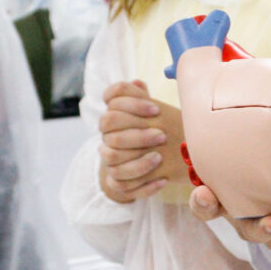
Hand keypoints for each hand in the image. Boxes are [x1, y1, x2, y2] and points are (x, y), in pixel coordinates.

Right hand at [98, 80, 177, 204]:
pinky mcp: (117, 182)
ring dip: (137, 161)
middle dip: (136, 135)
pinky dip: (144, 185)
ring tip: (160, 158)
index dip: (133, 104)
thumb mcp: (154, 111)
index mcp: (115, 117)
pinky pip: (122, 186)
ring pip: (111, 160)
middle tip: (162, 136)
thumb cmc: (158, 127)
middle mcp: (107, 138)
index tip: (156, 109)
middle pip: (109, 133)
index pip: (112, 102)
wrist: (163, 155)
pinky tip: (163, 180)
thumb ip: (144, 97)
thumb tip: (137, 83)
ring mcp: (110, 161)